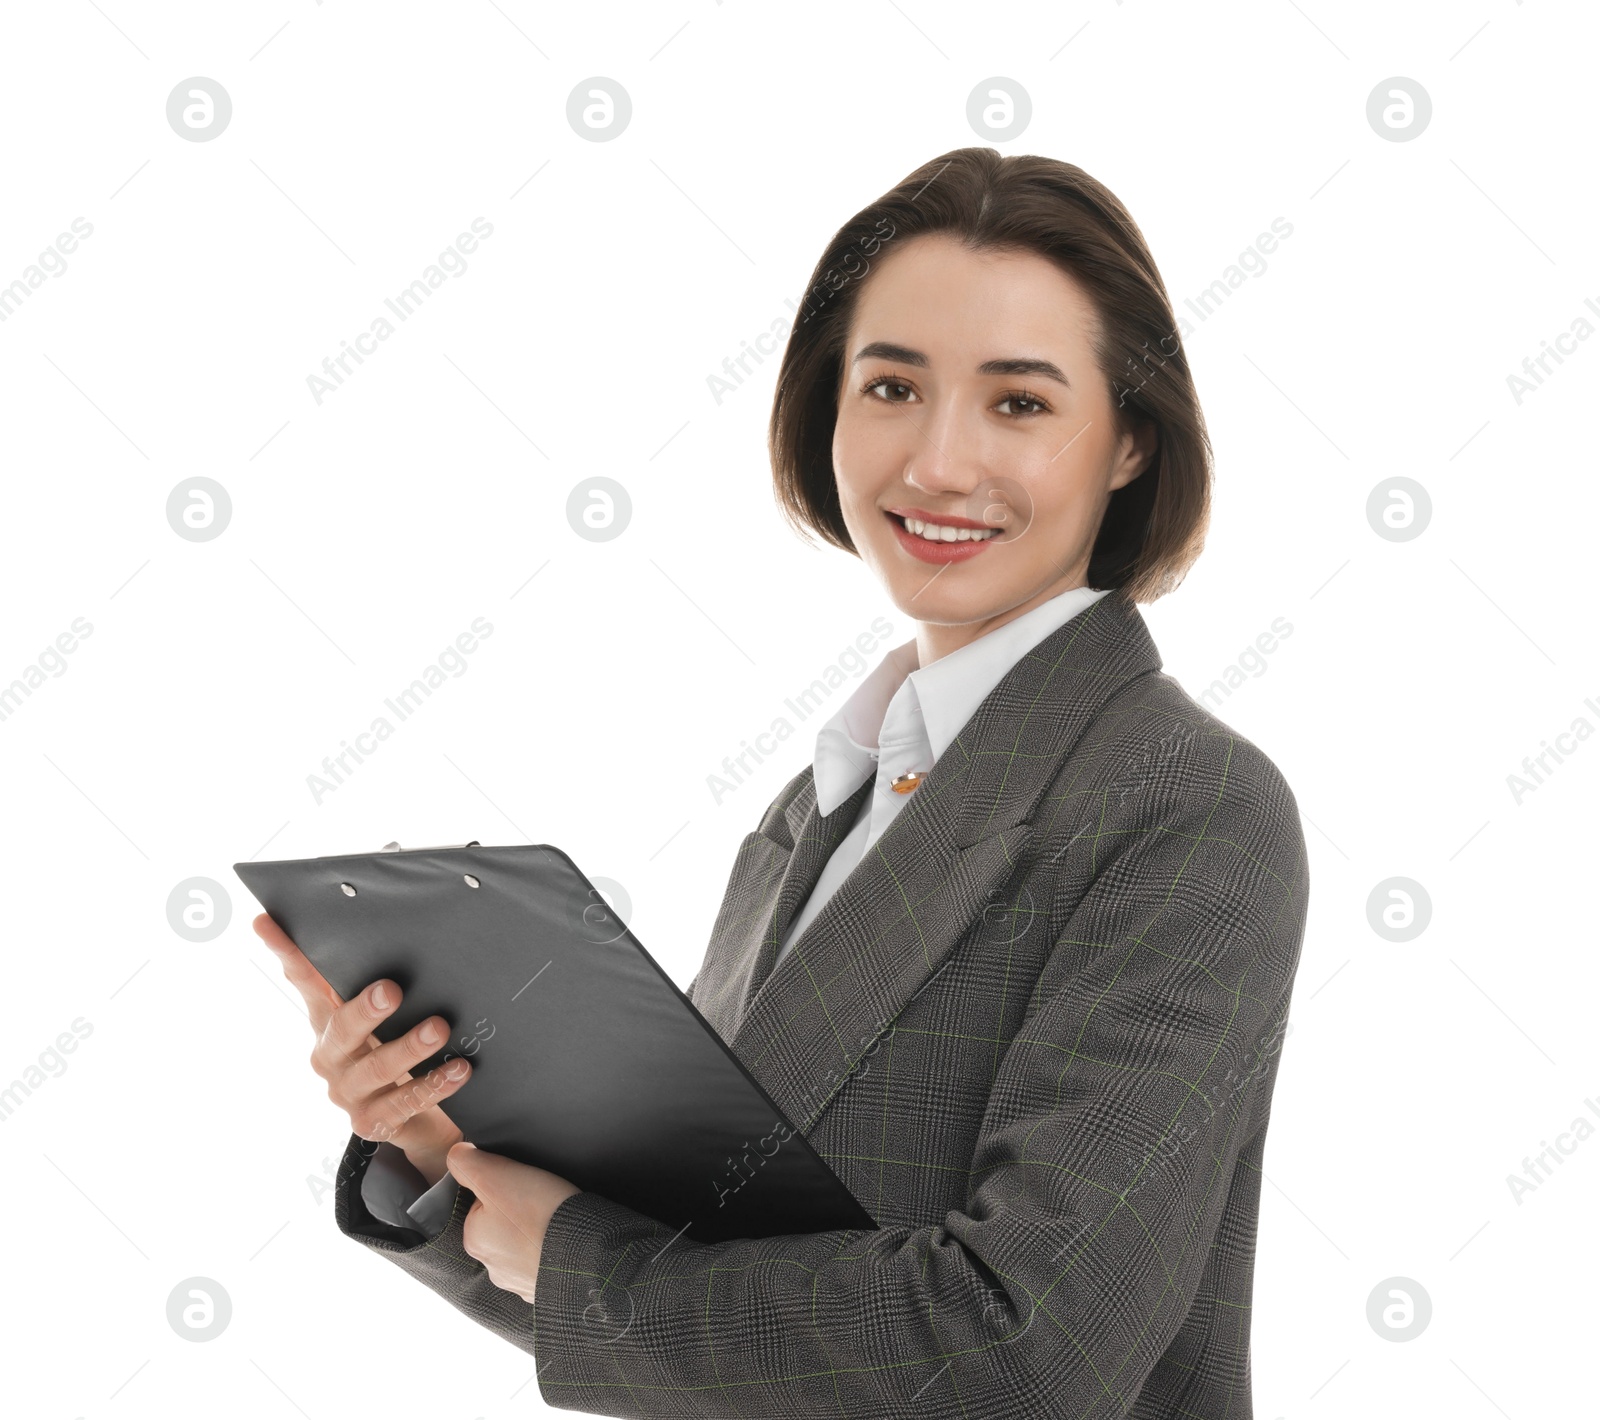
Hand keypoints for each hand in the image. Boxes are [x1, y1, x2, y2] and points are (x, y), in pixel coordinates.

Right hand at [253, 911, 471, 1185]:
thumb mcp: (387, 1012)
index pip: (304, 980)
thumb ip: (374, 973)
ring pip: (377, 1069)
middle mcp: (331, 1056)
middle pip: (341, 1030)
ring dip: (409, 1048)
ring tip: (439, 1029)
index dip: (286, 951)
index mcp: (329, 1019)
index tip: (265, 921)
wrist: (422, 1120)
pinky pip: (404, 1104)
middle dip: (365, 1010)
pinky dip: (433, 1084)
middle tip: (392, 990)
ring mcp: (349, 1093)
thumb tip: (375, 922)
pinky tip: (459, 1069)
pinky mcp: (374, 1122)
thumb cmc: (398, 1049)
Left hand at [447, 1142, 580, 1304]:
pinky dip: (553, 1253)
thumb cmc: (541, 1215)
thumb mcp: (498, 1176)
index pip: (481, 1202)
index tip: (523, 1184)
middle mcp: (492, 1267)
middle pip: (501, 1225)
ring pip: (524, 1247)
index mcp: (475, 1239)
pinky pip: (546, 1263)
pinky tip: (565, 1241)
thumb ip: (469, 1163)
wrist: (586, 1257)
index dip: (502, 1185)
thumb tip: (456, 1155)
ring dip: (537, 1234)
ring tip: (556, 1219)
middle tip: (542, 1199)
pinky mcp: (546, 1288)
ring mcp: (520, 1281)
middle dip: (518, 1212)